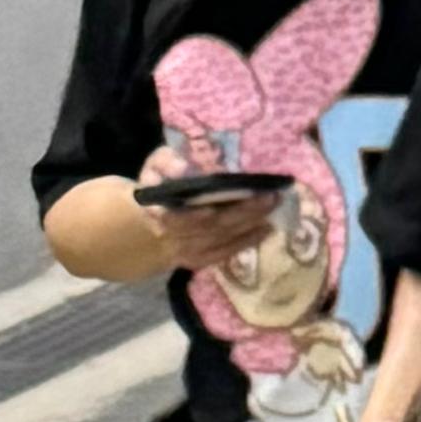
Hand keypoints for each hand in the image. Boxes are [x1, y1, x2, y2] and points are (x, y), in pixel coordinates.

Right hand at [135, 169, 290, 281]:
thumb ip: (165, 161)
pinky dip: (246, 241)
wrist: (146, 222)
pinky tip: (267, 229)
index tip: (216, 207)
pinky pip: (223, 253)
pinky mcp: (196, 259)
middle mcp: (172, 235)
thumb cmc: (158, 185)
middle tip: (270, 195)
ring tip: (274, 205)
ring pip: (220, 239)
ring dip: (249, 224)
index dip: (194, 215)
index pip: (175, 216)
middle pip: (209, 227)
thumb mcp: (155, 166)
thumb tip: (181, 167)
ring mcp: (184, 251)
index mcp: (158, 209)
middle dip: (242, 211)